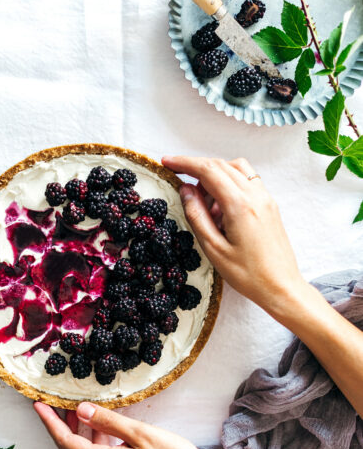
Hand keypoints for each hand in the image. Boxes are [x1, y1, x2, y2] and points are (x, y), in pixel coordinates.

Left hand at [33, 401, 225, 448]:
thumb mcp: (141, 433)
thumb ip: (108, 422)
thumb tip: (80, 410)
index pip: (66, 442)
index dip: (49, 423)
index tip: (37, 405)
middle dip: (59, 427)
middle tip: (55, 404)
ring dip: (76, 434)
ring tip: (77, 409)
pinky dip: (92, 441)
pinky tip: (102, 426)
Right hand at [162, 155, 305, 317]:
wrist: (281, 287)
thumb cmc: (248, 275)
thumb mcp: (214, 249)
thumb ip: (197, 215)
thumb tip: (186, 190)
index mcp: (240, 205)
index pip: (208, 170)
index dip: (184, 163)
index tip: (167, 161)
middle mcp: (255, 195)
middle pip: (221, 165)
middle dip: (196, 167)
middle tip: (177, 177)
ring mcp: (265, 198)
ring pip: (236, 169)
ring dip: (214, 174)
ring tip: (202, 201)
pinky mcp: (269, 204)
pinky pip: (247, 181)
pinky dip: (229, 184)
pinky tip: (220, 208)